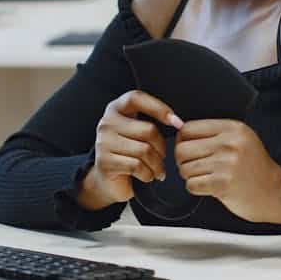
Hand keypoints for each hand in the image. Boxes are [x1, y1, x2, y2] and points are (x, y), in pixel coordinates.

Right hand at [79, 91, 182, 209]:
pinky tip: (148, 176)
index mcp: (115, 109)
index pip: (136, 98)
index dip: (158, 107)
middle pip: (148, 130)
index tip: (177, 122)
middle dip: (162, 147)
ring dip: (157, 165)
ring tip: (158, 170)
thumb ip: (149, 121)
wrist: (108, 182)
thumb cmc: (129, 154)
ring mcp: (103, 142)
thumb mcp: (136, 132)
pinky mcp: (104, 162)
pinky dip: (148, 174)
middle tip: (163, 157)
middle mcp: (106, 123)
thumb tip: (177, 122)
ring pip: (144, 150)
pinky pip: (137, 166)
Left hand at [174, 119, 280, 226]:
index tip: (189, 149)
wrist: (273, 193)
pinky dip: (195, 188)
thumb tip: (179, 132)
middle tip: (195, 167)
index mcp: (232, 128)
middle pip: (182, 149)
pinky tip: (209, 187)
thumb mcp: (240, 140)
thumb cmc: (253, 168)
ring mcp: (226, 164)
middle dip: (183, 161)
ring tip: (205, 177)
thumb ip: (214, 134)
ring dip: (190, 176)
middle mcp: (230, 143)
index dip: (182, 141)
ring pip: (184, 168)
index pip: (188, 129)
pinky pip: (191, 185)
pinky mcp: (223, 184)